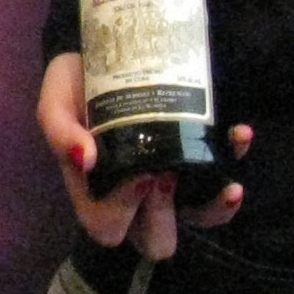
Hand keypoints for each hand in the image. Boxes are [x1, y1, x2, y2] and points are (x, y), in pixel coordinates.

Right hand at [36, 52, 247, 258]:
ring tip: (223, 181)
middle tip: (163, 172)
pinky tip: (238, 134)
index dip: (122, 210)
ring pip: (200, 220)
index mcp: (96, 194)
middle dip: (163, 214)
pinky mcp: (199, 161)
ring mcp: (172, 185)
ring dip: (214, 206)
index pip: (108, 228)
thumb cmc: (75, 87)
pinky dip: (235, 159)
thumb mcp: (55, 102)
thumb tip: (84, 158)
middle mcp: (136, 199)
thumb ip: (60, 131)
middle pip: (156, 242)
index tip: (134, 172)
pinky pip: (224, 179)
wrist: (107, 50)